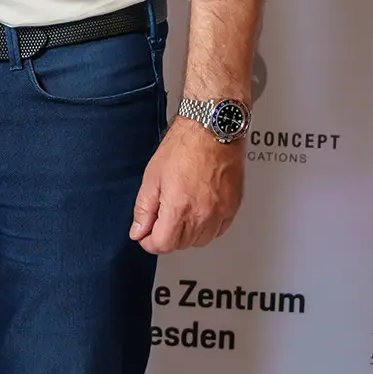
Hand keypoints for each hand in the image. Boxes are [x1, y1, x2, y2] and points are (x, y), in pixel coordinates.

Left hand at [129, 118, 244, 252]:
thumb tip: (139, 230)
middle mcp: (203, 214)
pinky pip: (219, 230)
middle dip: (167, 235)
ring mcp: (221, 211)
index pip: (163, 245)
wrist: (213, 128)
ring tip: (181, 211)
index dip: (149, 241)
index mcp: (180, 208)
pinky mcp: (233, 206)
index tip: (146, 233)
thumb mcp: (152, 177)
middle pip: (181, 244)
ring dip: (188, 233)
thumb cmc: (185, 145)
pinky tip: (199, 210)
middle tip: (161, 216)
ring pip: (201, 240)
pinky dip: (208, 226)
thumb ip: (144, 208)